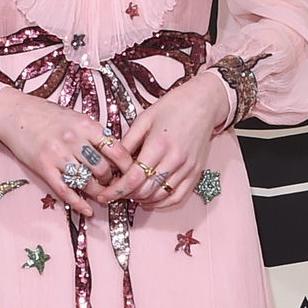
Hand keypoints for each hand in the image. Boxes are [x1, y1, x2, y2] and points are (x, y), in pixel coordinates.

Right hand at [0, 86, 135, 217]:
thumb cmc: (48, 115)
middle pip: (103, 169)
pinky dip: (79, 203)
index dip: (128, 167)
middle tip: (114, 186)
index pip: (116, 150)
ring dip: (98, 193)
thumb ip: (95, 134)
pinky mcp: (43, 167)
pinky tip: (88, 210)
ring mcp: (57, 154)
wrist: (15, 113)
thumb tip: (117, 154)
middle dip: (112, 182)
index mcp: (86, 125)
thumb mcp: (76, 117)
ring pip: (86, 182)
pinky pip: (65, 190)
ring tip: (102, 196)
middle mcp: (74, 139)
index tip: (133, 174)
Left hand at [106, 70, 227, 207]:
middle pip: (145, 190)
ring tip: (130, 194)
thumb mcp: (143, 119)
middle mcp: (174, 160)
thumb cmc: (172, 107)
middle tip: (115, 192)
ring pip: (160, 196)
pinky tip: (149, 201)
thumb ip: (127, 142)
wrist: (203, 103)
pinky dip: (161, 204)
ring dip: (142, 200)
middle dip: (126, 196)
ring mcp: (187, 168)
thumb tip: (111, 162)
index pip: (133, 178)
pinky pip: (177, 197)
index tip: (104, 194)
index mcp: (158, 145)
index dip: (116, 190)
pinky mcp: (195, 173)